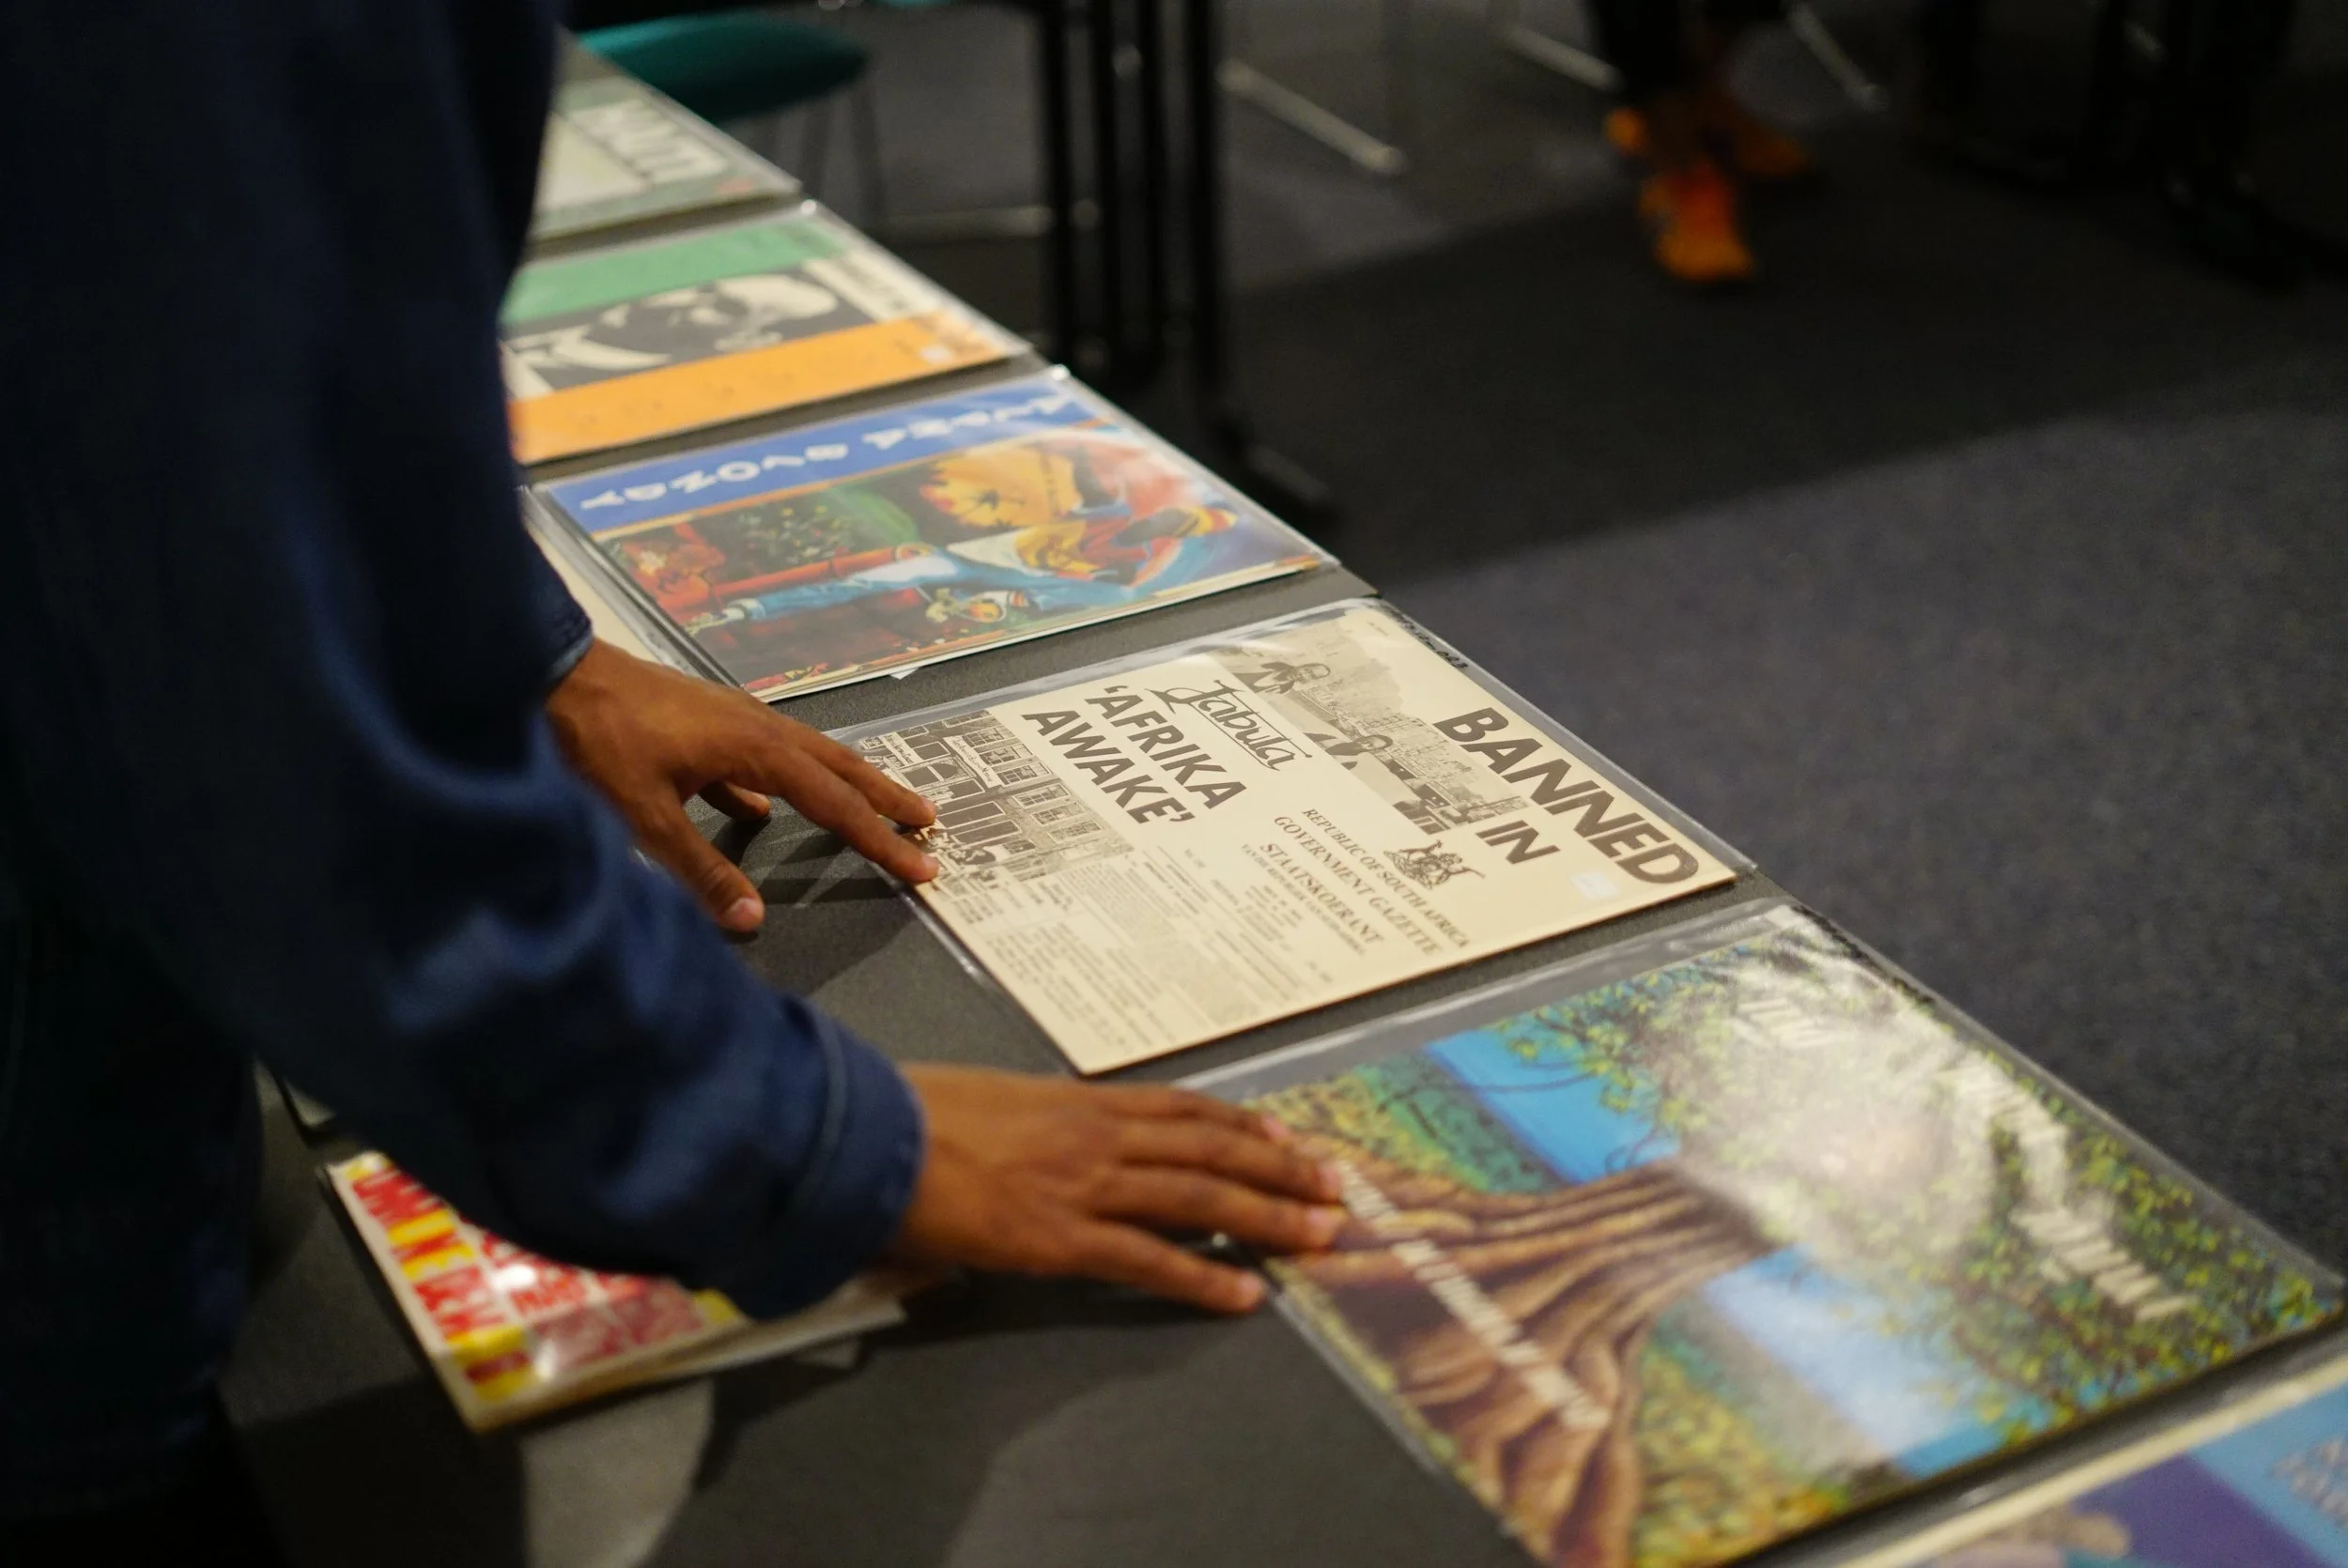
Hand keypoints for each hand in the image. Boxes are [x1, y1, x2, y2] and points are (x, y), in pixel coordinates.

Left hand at [546, 640, 937, 930]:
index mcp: (754, 748)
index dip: (880, 838)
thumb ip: (699, 871)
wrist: (549, 673)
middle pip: (837, 767)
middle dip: (884, 797)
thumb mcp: (644, 816)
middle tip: (930, 822)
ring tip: (871, 808)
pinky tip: (756, 812)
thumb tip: (752, 922)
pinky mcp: (700, 722)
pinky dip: (771, 787)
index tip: (923, 863)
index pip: (834, 803)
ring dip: (841, 785)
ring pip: (802, 758)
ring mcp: (729, 719)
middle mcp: (755, 726)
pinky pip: (754, 760)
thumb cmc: (595, 741)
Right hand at [891, 1066, 1348, 1312]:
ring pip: (1198, 1196)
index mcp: (1075, 1101)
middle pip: (1209, 1149)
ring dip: (1266, 1217)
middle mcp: (1093, 1135)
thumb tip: (1042, 1140)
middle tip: (1333, 1188)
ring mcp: (1081, 1184)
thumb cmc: (907, 1113)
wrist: (863, 1133)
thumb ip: (1029, 1123)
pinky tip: (1244, 1294)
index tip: (1287, 1138)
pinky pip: (1147, 1260)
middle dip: (1279, 1171)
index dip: (1241, 1125)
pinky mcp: (1058, 1237)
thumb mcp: (985, 1100)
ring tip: (1318, 1235)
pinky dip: (1201, 1277)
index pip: (1181, 1109)